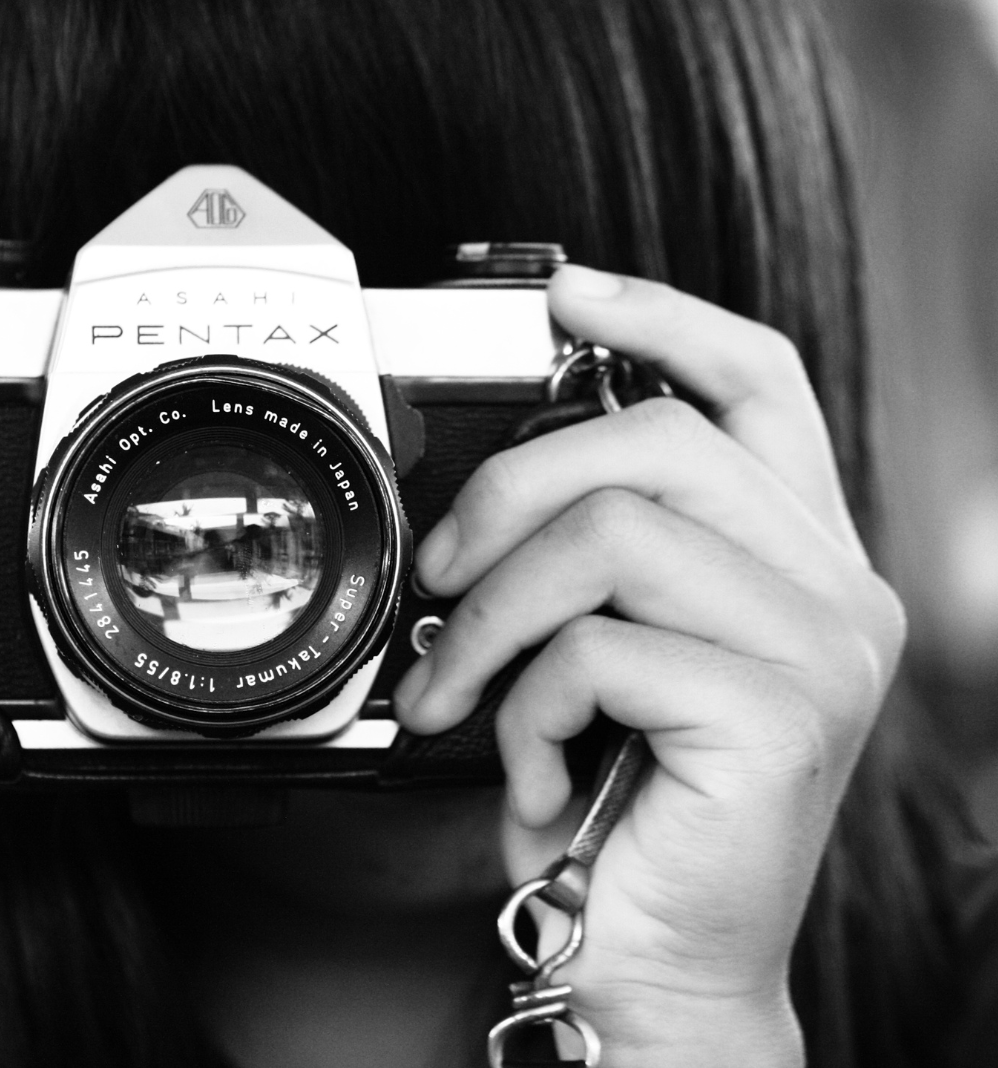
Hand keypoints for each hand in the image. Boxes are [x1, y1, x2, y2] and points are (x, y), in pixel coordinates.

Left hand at [392, 265, 903, 1064]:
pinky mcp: (780, 718)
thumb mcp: (606, 657)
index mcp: (796, 557)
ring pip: (613, 534)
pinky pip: (597, 648)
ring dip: (492, 616)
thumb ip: (592, 561)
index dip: (662, 317)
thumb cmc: (624, 809)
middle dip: (511, 490)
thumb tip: (484, 492)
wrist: (660, 961)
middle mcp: (833, 590)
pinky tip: (530, 768)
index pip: (759, 383)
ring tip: (456, 692)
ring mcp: (820, 651)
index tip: (563, 294)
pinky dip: (523, 708)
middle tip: (442, 574)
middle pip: (658, 440)